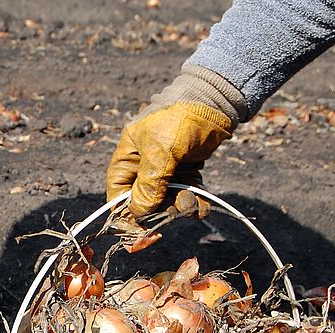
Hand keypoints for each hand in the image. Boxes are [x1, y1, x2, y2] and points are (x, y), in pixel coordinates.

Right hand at [105, 66, 245, 217]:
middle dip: (159, 212)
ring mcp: (166, 168)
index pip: (118, 194)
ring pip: (167, 201)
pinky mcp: (187, 169)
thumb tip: (139, 213)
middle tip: (173, 215)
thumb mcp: (160, 151)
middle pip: (144, 202)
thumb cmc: (179, 118)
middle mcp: (144, 166)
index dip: (125, 215)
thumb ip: (148, 185)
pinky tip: (203, 206)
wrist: (216, 98)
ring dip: (180, 207)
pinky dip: (194, 203)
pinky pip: (186, 194)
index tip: (138, 233)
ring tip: (192, 203)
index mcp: (128, 158)